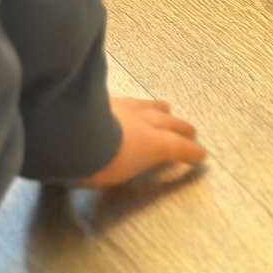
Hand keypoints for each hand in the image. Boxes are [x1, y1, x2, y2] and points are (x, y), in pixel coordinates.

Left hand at [79, 97, 206, 188]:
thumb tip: (121, 162)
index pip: (177, 147)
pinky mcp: (105, 98)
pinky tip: (130, 103)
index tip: (202, 154)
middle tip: (191, 130)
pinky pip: (128, 100)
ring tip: (167, 108)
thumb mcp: (114, 174)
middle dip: (181, 127)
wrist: (71, 132)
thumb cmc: (95, 161)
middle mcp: (142, 121)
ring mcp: (124, 107)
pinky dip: (134, 104)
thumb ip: (124, 165)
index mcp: (151, 143)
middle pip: (168, 122)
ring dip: (159, 109)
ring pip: (148, 106)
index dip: (190, 152)